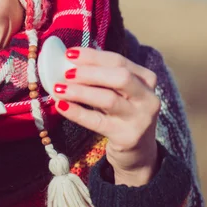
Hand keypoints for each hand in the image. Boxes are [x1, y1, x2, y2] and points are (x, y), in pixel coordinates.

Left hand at [52, 47, 160, 185]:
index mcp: (146, 79)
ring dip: (80, 91)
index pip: (118, 61)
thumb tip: (68, 62)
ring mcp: (140, 119)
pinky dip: (76, 112)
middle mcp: (148, 97)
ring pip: (108, 99)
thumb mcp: (118, 93)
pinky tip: (60, 105)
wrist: (138, 154)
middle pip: (120, 77)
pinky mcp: (127, 137)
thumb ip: (101, 77)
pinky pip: (97, 122)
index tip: (69, 53)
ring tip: (58, 88)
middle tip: (66, 72)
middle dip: (90, 72)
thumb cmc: (121, 114)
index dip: (92, 56)